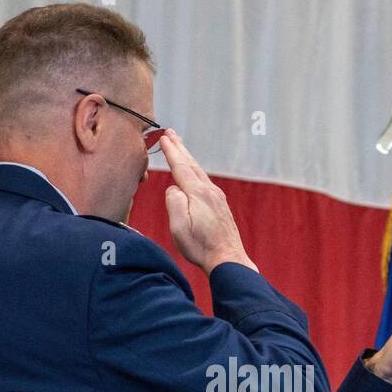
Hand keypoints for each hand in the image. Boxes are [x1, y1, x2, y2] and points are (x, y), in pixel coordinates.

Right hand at [160, 130, 254, 271]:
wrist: (228, 258)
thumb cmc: (201, 247)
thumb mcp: (179, 227)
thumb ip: (174, 202)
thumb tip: (174, 188)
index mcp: (198, 193)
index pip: (180, 167)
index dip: (171, 152)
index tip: (163, 138)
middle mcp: (210, 191)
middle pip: (191, 164)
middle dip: (180, 148)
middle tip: (170, 133)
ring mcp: (217, 197)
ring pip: (199, 171)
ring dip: (188, 157)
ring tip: (180, 147)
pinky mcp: (220, 205)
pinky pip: (205, 180)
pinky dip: (195, 170)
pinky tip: (193, 173)